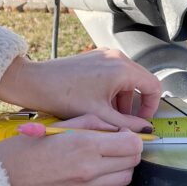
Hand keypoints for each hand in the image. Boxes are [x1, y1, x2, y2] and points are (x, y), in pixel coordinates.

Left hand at [0, 49, 161, 129]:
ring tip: (108, 117)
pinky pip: (114, 75)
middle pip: (141, 82)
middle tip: (125, 123)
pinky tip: (98, 105)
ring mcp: (105, 55)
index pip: (153, 86)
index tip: (142, 121)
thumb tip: (144, 130)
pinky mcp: (95, 58)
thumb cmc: (62, 95)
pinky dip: (111, 91)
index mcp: (121, 68)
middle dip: (135, 105)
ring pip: (127, 80)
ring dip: (122, 100)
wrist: (33, 82)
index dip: (151, 107)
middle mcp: (117, 57)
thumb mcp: (99, 115)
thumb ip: (126, 125)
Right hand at [0, 114, 143, 185]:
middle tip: (115, 142)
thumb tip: (115, 127)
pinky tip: (95, 170)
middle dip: (130, 150)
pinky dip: (109, 180)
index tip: (120, 131)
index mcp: (85, 146)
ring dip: (121, 166)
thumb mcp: (57, 125)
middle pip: (133, 161)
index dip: (132, 135)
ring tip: (105, 156)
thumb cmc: (21, 149)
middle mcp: (90, 169)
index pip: (132, 143)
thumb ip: (90, 124)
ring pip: (124, 178)